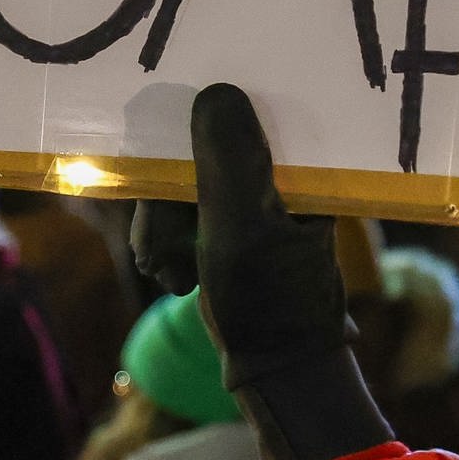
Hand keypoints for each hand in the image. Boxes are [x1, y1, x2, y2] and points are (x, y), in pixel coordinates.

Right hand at [132, 84, 347, 387]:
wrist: (278, 368)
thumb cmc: (270, 304)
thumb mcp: (244, 229)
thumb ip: (230, 163)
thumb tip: (217, 90)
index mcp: (304, 161)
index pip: (236, 116)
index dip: (185, 138)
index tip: (154, 176)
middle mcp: (285, 169)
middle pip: (199, 151)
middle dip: (166, 203)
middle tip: (153, 251)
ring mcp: (260, 195)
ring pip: (185, 183)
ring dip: (161, 228)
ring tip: (164, 271)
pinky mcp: (238, 220)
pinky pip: (186, 210)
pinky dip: (170, 240)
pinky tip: (173, 277)